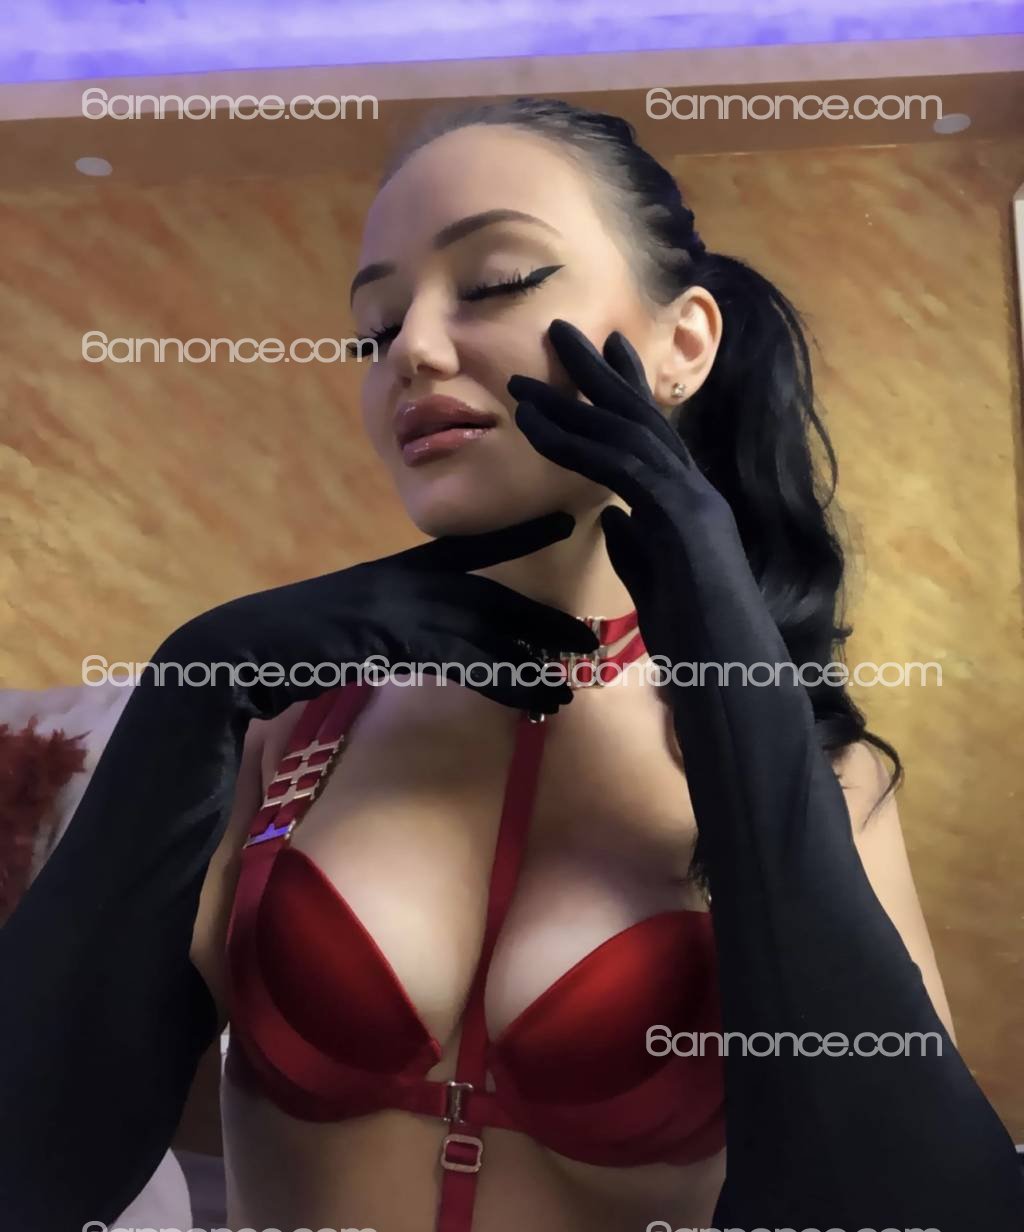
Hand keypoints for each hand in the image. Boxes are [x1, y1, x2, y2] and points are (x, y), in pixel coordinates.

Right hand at [165, 510, 598, 718]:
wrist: (235, 654)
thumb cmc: (290, 645)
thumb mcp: (351, 626)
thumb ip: (396, 626)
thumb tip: (434, 643)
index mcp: (395, 572)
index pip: (467, 549)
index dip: (517, 534)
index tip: (563, 520)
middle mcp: (403, 582)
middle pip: (491, 598)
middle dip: (542, 622)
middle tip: (590, 641)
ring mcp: (396, 608)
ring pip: (484, 634)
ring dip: (531, 664)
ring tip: (571, 688)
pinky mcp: (389, 639)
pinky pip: (460, 661)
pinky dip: (500, 683)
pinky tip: (529, 702)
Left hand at [507, 318, 789, 678]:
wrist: (733, 675)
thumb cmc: (699, 641)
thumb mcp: (655, 585)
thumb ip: (638, 547)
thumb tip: (614, 519)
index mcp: (689, 504)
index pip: (651, 436)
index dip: (622, 392)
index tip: (597, 357)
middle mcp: (696, 489)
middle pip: (642, 417)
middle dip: (600, 371)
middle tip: (563, 330)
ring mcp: (694, 500)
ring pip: (628, 434)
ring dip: (574, 401)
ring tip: (529, 376)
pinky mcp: (683, 519)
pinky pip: (621, 468)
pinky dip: (578, 443)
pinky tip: (541, 428)